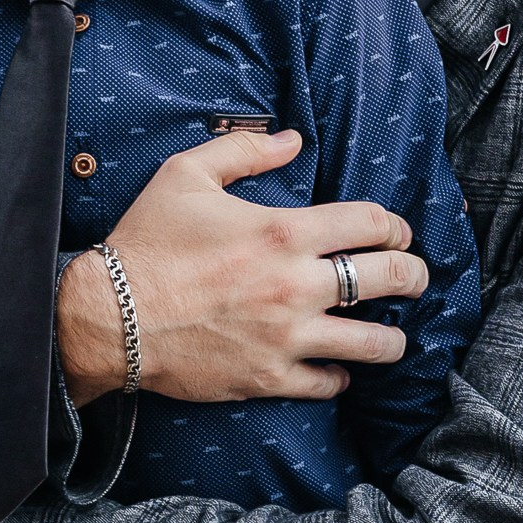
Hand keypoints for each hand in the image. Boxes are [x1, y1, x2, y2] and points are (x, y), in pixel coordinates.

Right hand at [56, 128, 431, 405]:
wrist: (108, 318)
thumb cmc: (145, 244)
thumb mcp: (185, 176)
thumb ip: (243, 151)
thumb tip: (292, 139)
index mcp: (283, 232)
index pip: (371, 223)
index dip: (395, 225)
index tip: (394, 233)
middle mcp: (296, 285)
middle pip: (391, 278)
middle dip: (415, 275)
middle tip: (414, 278)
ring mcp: (287, 336)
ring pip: (374, 343)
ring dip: (392, 338)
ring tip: (392, 335)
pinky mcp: (269, 377)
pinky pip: (329, 383)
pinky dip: (340, 376)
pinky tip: (337, 368)